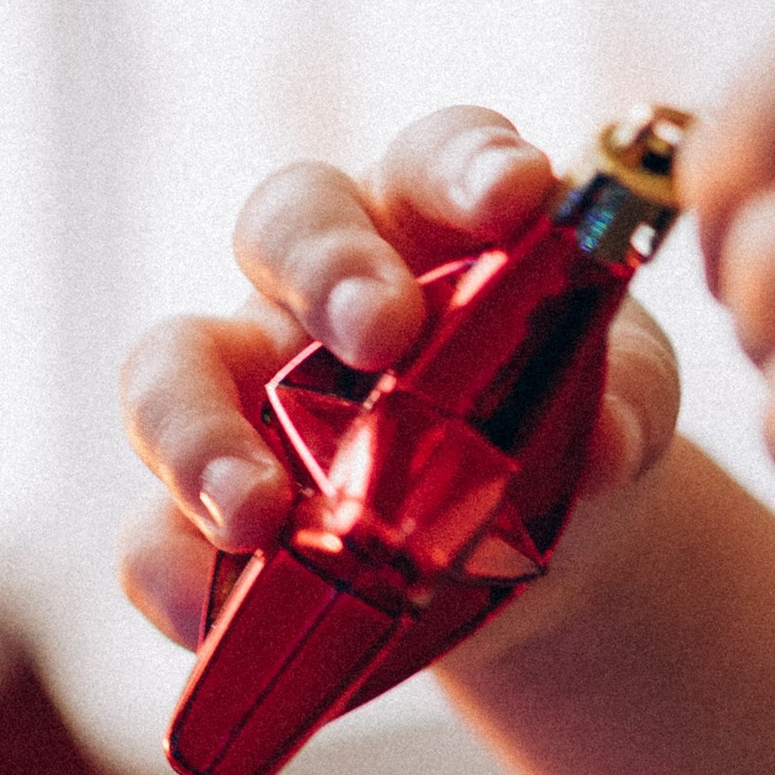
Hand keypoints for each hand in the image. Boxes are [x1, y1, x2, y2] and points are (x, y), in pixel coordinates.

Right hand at [120, 106, 680, 666]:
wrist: (526, 556)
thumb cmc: (565, 435)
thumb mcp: (620, 412)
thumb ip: (624, 409)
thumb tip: (609, 445)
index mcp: (427, 227)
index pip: (429, 160)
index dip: (463, 164)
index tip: (514, 194)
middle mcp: (313, 292)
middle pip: (279, 227)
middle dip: (325, 267)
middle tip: (381, 333)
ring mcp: (240, 396)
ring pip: (167, 372)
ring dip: (199, 435)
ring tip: (259, 512)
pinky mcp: (201, 512)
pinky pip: (151, 534)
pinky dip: (173, 574)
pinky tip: (212, 614)